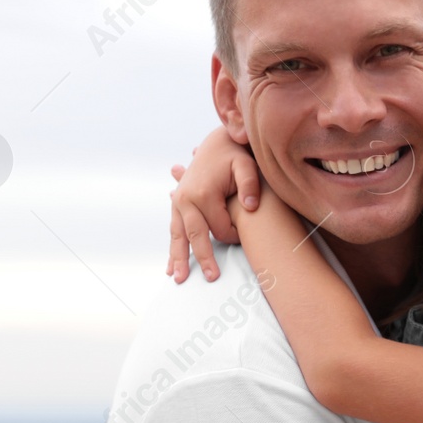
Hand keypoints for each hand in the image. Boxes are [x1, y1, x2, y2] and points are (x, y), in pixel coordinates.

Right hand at [167, 127, 261, 283]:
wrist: (217, 144)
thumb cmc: (235, 156)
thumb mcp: (246, 165)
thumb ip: (250, 184)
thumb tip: (251, 206)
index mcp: (204, 194)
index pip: (220, 228)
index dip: (234, 237)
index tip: (244, 239)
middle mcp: (187, 200)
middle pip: (196, 236)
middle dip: (203, 258)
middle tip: (212, 278)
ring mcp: (179, 202)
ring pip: (179, 236)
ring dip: (178, 258)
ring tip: (178, 278)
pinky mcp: (177, 205)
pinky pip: (174, 230)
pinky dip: (173, 248)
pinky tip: (171, 266)